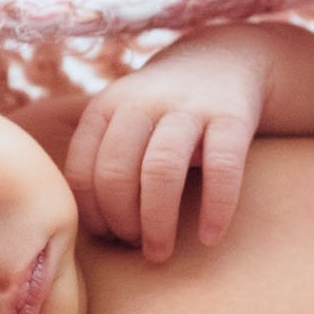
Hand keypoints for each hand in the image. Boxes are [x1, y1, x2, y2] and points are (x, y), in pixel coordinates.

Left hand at [63, 27, 269, 261]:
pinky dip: (215, 208)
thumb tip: (92, 230)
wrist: (226, 60)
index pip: (82, 170)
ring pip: (161, 170)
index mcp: (107, 107)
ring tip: (160, 253)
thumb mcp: (123, 118)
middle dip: (120, 221)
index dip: (90, 213)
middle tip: (134, 247)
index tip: (106, 237)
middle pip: (115, 172)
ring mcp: (187, 107)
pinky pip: (221, 168)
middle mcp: (142, 103)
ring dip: (156, 222)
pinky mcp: (231, 116)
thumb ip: (102, 158)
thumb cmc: (163, 111)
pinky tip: (210, 237)